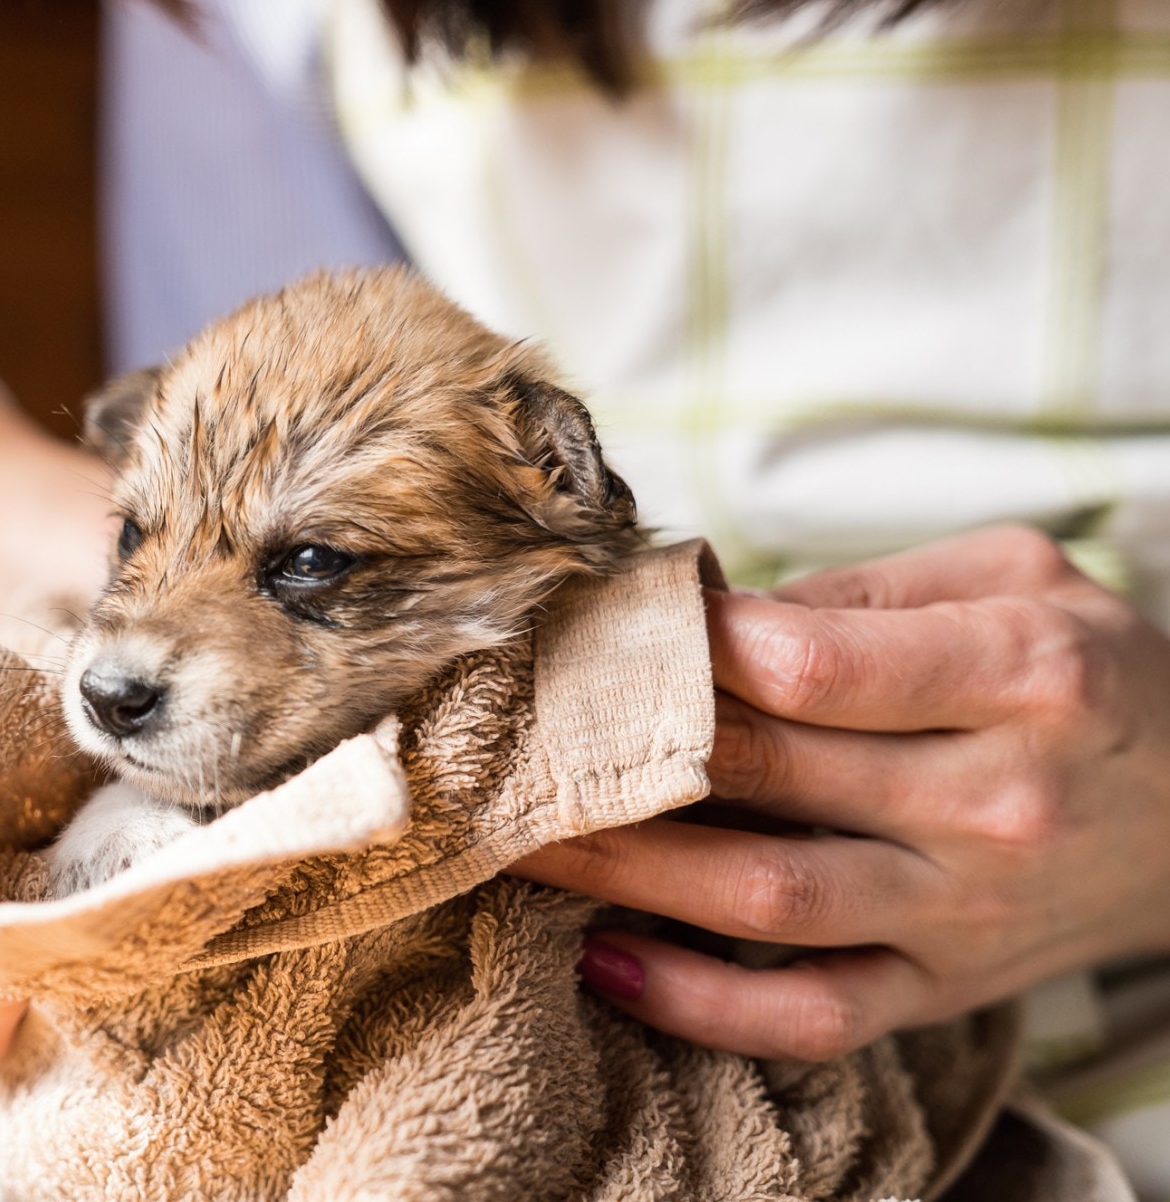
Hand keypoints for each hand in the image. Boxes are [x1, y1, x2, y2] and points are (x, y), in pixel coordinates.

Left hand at [511, 525, 1169, 1061]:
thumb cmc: (1088, 673)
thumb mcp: (1012, 581)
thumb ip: (860, 593)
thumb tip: (702, 615)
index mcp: (1021, 675)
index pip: (808, 665)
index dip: (685, 646)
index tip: (600, 625)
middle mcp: (994, 800)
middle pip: (762, 777)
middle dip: (614, 751)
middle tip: (506, 727)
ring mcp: (964, 909)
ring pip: (761, 899)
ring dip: (619, 873)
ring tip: (513, 834)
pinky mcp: (943, 987)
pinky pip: (810, 1014)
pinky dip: (701, 1004)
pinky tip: (603, 959)